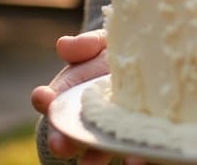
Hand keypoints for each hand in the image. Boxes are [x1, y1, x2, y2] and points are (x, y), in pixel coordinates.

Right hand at [30, 30, 146, 164]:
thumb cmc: (119, 54)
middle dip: (62, 141)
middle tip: (59, 145)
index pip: (50, 101)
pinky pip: (132, 151)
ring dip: (95, 157)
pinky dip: (133, 159)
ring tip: (92, 164)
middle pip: (68, 135)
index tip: (43, 97)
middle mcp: (86, 119)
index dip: (44, 100)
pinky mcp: (137, 139)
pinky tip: (135, 161)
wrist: (153, 65)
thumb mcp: (103, 44)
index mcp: (70, 95)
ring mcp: (111, 132)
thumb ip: (86, 45)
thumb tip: (63, 45)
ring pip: (98, 149)